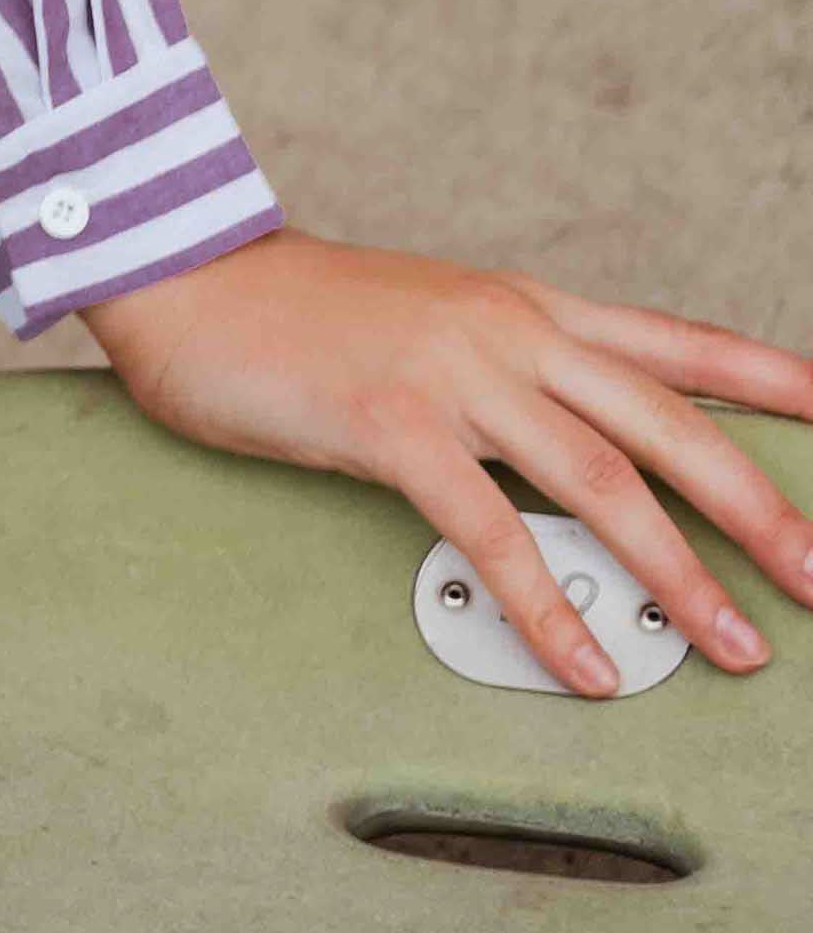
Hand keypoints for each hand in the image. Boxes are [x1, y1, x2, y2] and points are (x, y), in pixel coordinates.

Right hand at [82, 230, 812, 697]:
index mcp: (524, 306)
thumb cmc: (291, 312)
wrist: (180, 270)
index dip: (771, 377)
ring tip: (732, 646)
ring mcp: (453, 374)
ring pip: (603, 480)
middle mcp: (508, 331)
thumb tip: (554, 446)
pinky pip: (493, 530)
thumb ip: (495, 373)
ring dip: (680, 575)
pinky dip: (551, 607)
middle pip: (668, 424)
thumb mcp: (422, 321)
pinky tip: (586, 662)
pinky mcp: (389, 425)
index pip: (677, 342)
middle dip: (760, 508)